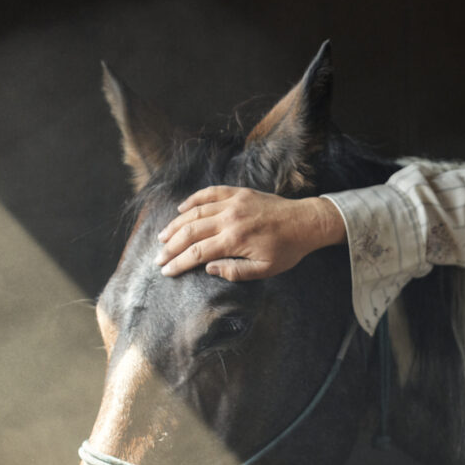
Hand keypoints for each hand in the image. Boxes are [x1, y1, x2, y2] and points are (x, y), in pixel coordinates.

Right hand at [155, 186, 345, 279]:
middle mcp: (230, 219)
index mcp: (235, 240)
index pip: (197, 252)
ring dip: (176, 224)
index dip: (178, 262)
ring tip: (163, 236)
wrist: (305, 222)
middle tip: (158, 257)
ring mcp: (233, 202)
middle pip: (190, 232)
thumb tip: (208, 268)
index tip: (165, 270)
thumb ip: (235, 271)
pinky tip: (181, 209)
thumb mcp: (265, 269)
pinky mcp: (238, 192)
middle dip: (171, 246)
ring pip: (195, 212)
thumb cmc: (287, 250)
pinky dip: (193, 200)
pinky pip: (210, 193)